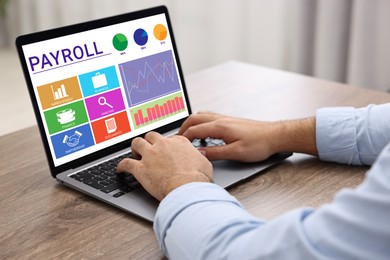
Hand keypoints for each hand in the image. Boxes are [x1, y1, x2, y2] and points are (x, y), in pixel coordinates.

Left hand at [117, 132, 212, 200]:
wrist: (187, 189)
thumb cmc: (198, 179)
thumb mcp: (205, 163)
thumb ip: (199, 157)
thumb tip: (201, 157)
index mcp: (178, 142)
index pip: (169, 138)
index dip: (166, 145)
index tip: (165, 150)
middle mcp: (163, 145)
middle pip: (151, 136)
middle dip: (148, 141)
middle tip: (148, 149)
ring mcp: (150, 155)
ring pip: (136, 143)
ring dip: (134, 148)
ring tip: (134, 153)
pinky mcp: (140, 169)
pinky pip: (125, 163)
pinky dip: (121, 166)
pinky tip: (120, 169)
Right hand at [179, 112, 316, 161]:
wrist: (274, 135)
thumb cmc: (259, 144)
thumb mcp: (235, 153)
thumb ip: (215, 153)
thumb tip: (199, 154)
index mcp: (220, 126)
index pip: (194, 130)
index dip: (183, 138)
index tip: (177, 146)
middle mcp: (220, 119)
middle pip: (194, 119)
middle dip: (183, 129)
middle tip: (178, 140)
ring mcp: (225, 118)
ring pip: (201, 116)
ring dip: (191, 124)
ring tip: (188, 136)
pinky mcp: (229, 120)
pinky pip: (209, 117)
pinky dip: (200, 123)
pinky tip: (204, 133)